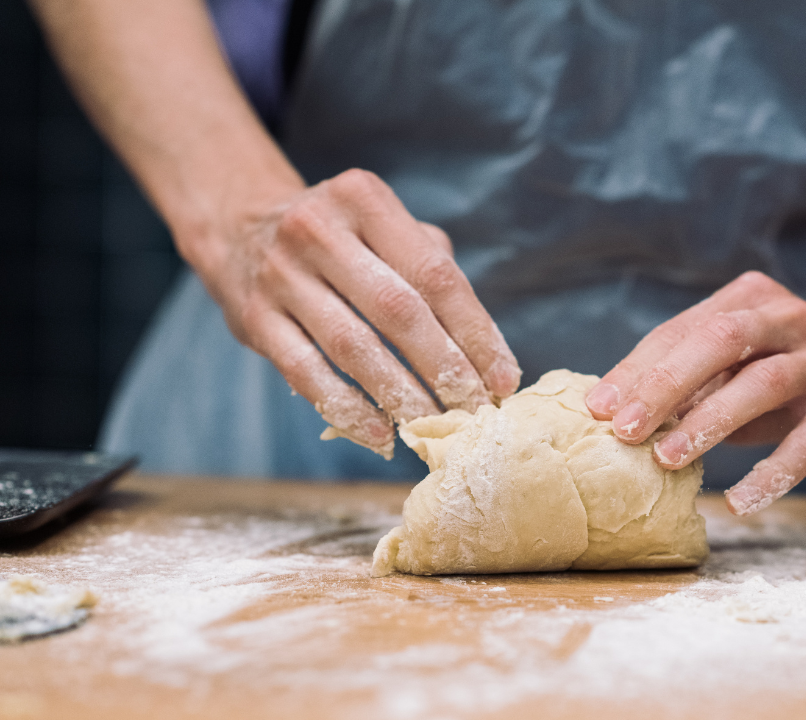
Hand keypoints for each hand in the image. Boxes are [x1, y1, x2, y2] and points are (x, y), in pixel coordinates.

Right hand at [186, 168, 520, 456]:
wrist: (239, 227)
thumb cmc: (342, 238)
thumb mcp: (385, 227)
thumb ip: (435, 271)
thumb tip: (487, 353)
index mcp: (366, 200)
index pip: (436, 276)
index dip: (475, 333)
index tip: (504, 379)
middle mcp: (319, 230)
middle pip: (399, 311)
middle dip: (445, 369)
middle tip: (475, 410)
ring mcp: (280, 274)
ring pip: (353, 346)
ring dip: (400, 394)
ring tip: (433, 427)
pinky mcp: (253, 317)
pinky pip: (306, 371)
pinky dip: (346, 407)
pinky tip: (379, 433)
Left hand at [584, 272, 805, 515]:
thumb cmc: (786, 370)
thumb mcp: (740, 363)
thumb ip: (692, 379)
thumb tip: (616, 413)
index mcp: (751, 299)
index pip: (684, 330)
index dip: (638, 368)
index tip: (597, 406)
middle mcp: (790, 320)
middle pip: (721, 341)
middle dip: (666, 384)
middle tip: (622, 429)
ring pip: (763, 384)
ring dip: (711, 422)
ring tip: (666, 459)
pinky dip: (772, 474)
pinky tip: (738, 501)